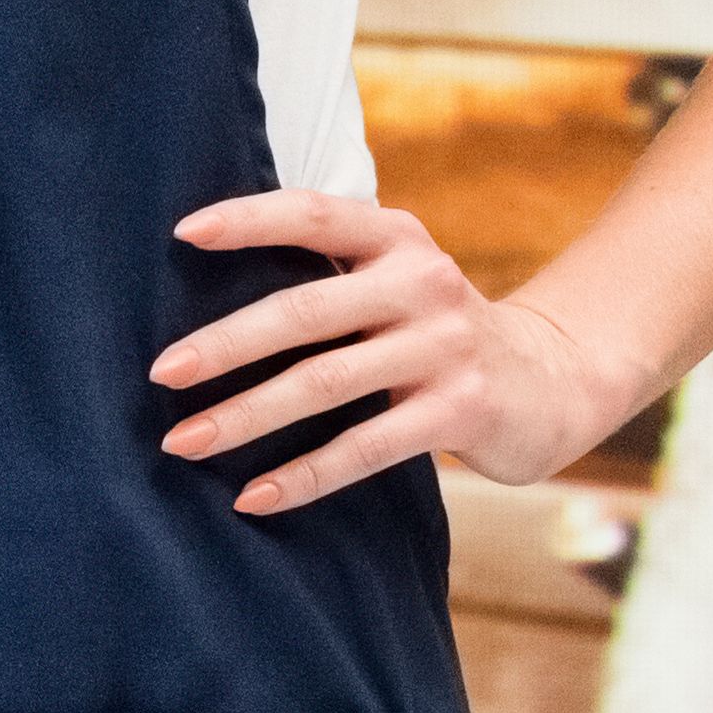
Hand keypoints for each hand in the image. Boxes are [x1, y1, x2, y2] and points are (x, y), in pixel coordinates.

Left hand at [156, 190, 633, 503]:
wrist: (552, 381)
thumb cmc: (438, 332)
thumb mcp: (399, 282)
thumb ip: (331, 276)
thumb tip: (201, 299)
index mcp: (398, 239)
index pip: (314, 215)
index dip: (249, 220)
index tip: (182, 235)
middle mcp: (424, 283)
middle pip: (307, 310)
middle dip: (225, 344)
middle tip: (161, 373)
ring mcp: (445, 347)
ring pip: (326, 383)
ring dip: (247, 416)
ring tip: (185, 442)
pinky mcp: (461, 410)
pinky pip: (366, 448)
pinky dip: (304, 475)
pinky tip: (252, 497)